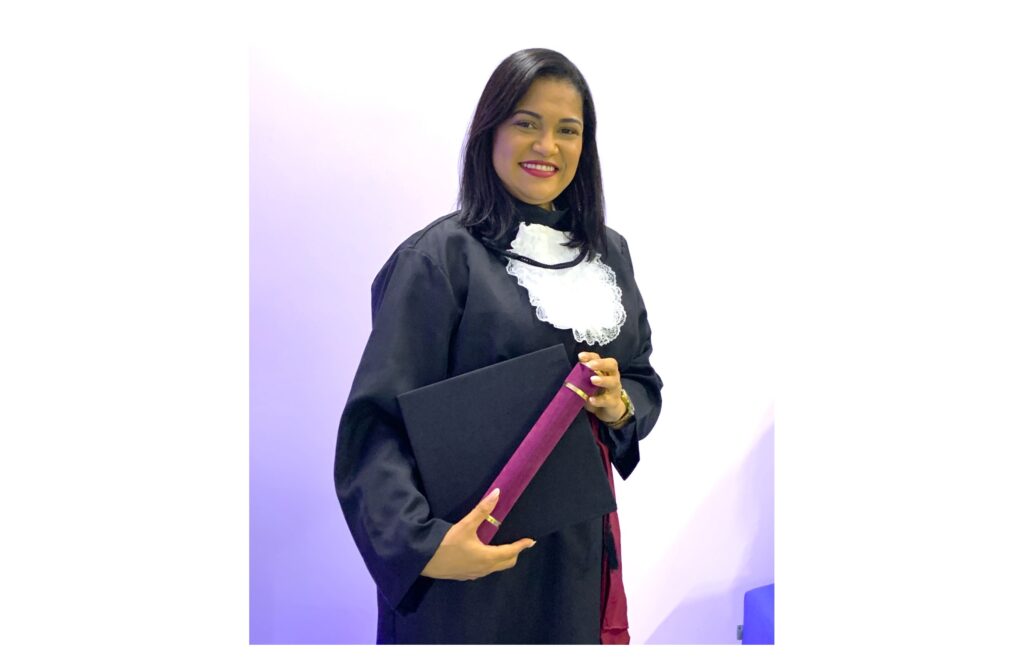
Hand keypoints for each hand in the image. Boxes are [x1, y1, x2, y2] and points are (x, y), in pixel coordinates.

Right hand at [420, 488, 535, 580]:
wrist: (424, 560)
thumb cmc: (446, 543)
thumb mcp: (465, 525)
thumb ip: (482, 510)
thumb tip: (497, 493)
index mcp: (488, 557)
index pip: (511, 552)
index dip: (522, 545)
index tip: (531, 541)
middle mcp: (485, 568)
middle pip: (507, 562)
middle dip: (514, 553)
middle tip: (517, 542)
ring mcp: (475, 574)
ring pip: (495, 568)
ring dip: (502, 558)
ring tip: (501, 546)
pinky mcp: (466, 576)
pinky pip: (485, 570)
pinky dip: (490, 562)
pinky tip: (482, 553)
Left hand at [578, 351, 626, 423]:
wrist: (609, 410)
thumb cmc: (597, 392)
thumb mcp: (589, 383)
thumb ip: (582, 377)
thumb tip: (571, 373)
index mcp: (605, 369)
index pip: (598, 358)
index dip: (590, 356)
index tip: (580, 356)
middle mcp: (612, 376)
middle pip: (611, 365)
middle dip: (601, 364)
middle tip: (590, 365)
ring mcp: (614, 389)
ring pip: (613, 382)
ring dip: (603, 380)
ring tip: (593, 380)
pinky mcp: (613, 402)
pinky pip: (607, 400)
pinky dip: (599, 400)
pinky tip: (591, 400)